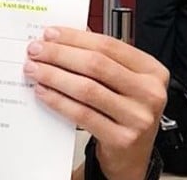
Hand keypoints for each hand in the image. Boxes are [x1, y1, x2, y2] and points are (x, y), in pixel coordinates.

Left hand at [25, 27, 167, 179]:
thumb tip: (61, 36)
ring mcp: (138, 118)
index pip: (109, 45)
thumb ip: (101, 57)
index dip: (75, 38)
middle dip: (59, 55)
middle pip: (96, 65)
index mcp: (152, 71)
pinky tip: (43, 92)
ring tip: (34, 70)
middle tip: (35, 51)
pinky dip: (58, 100)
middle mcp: (150, 93)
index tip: (49, 34)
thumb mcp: (122, 80)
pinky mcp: (122, 138)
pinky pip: (82, 114)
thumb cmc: (125, 110)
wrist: (132, 153)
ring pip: (87, 89)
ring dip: (54, 76)